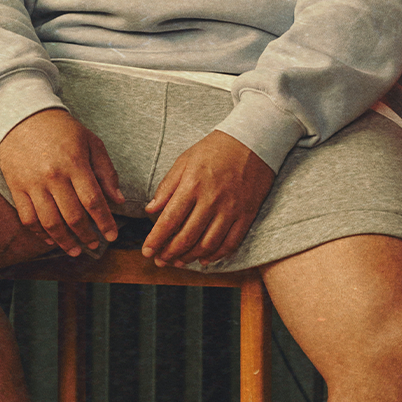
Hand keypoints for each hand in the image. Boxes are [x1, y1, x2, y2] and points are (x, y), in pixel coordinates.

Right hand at [0, 108, 124, 256]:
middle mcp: (53, 176)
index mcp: (75, 164)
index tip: (112, 236)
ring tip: (75, 250)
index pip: (94, 201)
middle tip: (95, 245)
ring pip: (50, 223)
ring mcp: (33, 183)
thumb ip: (106, 172)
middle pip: (73, 216)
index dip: (105, 223)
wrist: (24, 115)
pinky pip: (28, 218)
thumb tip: (119, 200)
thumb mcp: (91, 143)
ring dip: (65, 241)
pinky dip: (40, 234)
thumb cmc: (62, 129)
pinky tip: (52, 240)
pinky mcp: (16, 187)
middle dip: (87, 236)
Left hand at [143, 131, 274, 266]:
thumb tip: (150, 209)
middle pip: (187, 237)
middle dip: (169, 253)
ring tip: (178, 261)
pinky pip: (230, 243)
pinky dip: (215, 255)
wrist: (254, 141)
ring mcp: (231, 209)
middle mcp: (211, 200)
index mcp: (192, 185)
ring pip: (207, 244)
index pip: (169, 220)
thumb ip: (167, 186)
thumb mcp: (185, 160)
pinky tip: (204, 259)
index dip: (156, 240)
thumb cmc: (215, 148)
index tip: (147, 251)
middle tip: (160, 260)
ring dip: (190, 257)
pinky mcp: (247, 215)